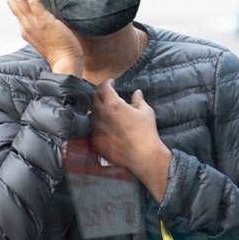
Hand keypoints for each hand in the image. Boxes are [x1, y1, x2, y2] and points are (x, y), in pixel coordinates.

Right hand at [8, 0, 82, 75]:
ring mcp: (31, 24)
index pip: (15, 6)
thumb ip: (48, 18)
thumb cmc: (64, 49)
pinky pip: (34, 0)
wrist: (67, 62)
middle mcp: (25, 26)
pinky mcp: (41, 23)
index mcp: (26, 29)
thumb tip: (53, 0)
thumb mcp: (52, 31)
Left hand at [90, 81, 171, 200]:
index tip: (112, 83)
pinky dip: (99, 124)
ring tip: (109, 112)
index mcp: (113, 105)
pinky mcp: (96, 141)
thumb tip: (137, 92)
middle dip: (101, 94)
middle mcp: (101, 115)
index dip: (107, 83)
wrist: (143, 156)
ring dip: (99, 109)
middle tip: (109, 95)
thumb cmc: (146, 132)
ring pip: (92, 113)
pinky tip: (108, 127)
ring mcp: (96, 129)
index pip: (103, 87)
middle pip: (94, 98)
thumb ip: (138, 100)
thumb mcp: (146, 112)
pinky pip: (93, 128)